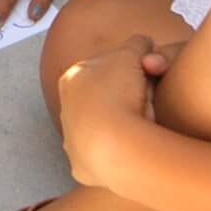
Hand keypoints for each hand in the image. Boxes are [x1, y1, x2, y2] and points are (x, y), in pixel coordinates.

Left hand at [58, 35, 157, 187]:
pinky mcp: (80, 167)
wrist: (115, 146)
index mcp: (71, 78)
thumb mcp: (133, 53)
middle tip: (146, 103)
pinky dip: (117, 153)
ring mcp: (70, 140)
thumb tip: (143, 44)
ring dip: (120, 128)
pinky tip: (131, 151)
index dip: (129, 71)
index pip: (104, 69)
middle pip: (102, 99)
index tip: (146, 78)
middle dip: (124, 99)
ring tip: (141, 129)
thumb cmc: (119, 94)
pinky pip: (103, 157)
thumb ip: (137, 44)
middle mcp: (65, 109)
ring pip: (101, 129)